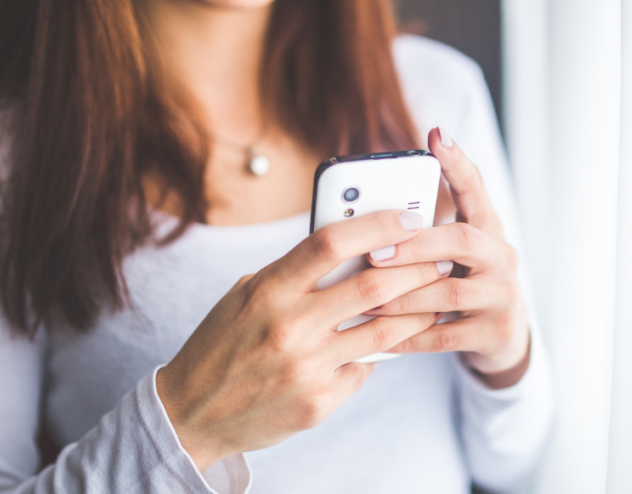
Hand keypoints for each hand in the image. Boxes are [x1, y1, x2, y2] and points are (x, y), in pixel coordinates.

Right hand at [156, 210, 443, 469]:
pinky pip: (365, 369)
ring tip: (436, 299)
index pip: (331, 243)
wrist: (192, 414)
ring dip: (418, 312)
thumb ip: (293, 274)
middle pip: (372, 285)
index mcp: (268, 289)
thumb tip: (351, 250)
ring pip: (383, 331)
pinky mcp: (318, 401)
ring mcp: (306, 367)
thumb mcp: (245, 296)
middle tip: (439, 258)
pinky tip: (392, 345)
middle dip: (417, 267)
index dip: (377, 224)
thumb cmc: (222, 345)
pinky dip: (379, 355)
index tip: (409, 217)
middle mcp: (289, 326)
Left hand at [363, 128, 530, 387]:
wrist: (503, 337)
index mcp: (488, 230)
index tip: (436, 135)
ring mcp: (503, 296)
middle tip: (374, 252)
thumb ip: (424, 235)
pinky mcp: (495, 332)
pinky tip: (382, 338)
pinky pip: (446, 336)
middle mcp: (502, 257)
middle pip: (463, 240)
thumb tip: (366, 217)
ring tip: (366, 299)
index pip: (476, 189)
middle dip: (416, 245)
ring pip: (451, 293)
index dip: (458, 163)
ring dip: (404, 296)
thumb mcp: (453, 255)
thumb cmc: (464, 284)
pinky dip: (411, 336)